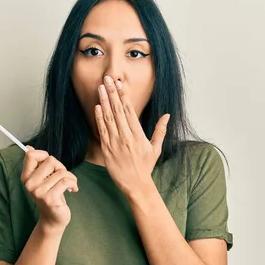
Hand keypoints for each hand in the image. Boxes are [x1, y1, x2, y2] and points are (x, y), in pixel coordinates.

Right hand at [21, 146, 78, 229]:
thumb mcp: (42, 179)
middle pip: (50, 160)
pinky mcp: (50, 199)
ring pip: (61, 171)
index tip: (51, 165)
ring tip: (69, 185)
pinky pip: (66, 181)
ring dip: (70, 177)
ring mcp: (39, 192)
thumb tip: (29, 147)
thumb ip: (38, 164)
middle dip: (61, 167)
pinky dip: (73, 183)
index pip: (31, 155)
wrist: (53, 218)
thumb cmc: (51, 195)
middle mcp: (30, 184)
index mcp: (26, 177)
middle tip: (62, 177)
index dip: (44, 155)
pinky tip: (73, 190)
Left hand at [94, 76, 169, 196]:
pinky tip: (97, 106)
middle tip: (108, 79)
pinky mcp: (107, 150)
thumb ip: (160, 130)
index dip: (124, 95)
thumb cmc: (146, 167)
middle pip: (118, 110)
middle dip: (112, 93)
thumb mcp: (156, 148)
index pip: (129, 110)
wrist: (136, 185)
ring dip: (104, 101)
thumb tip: (167, 115)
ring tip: (101, 88)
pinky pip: (102, 131)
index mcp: (138, 135)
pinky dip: (99, 118)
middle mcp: (126, 137)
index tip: (120, 84)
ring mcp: (115, 143)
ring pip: (109, 118)